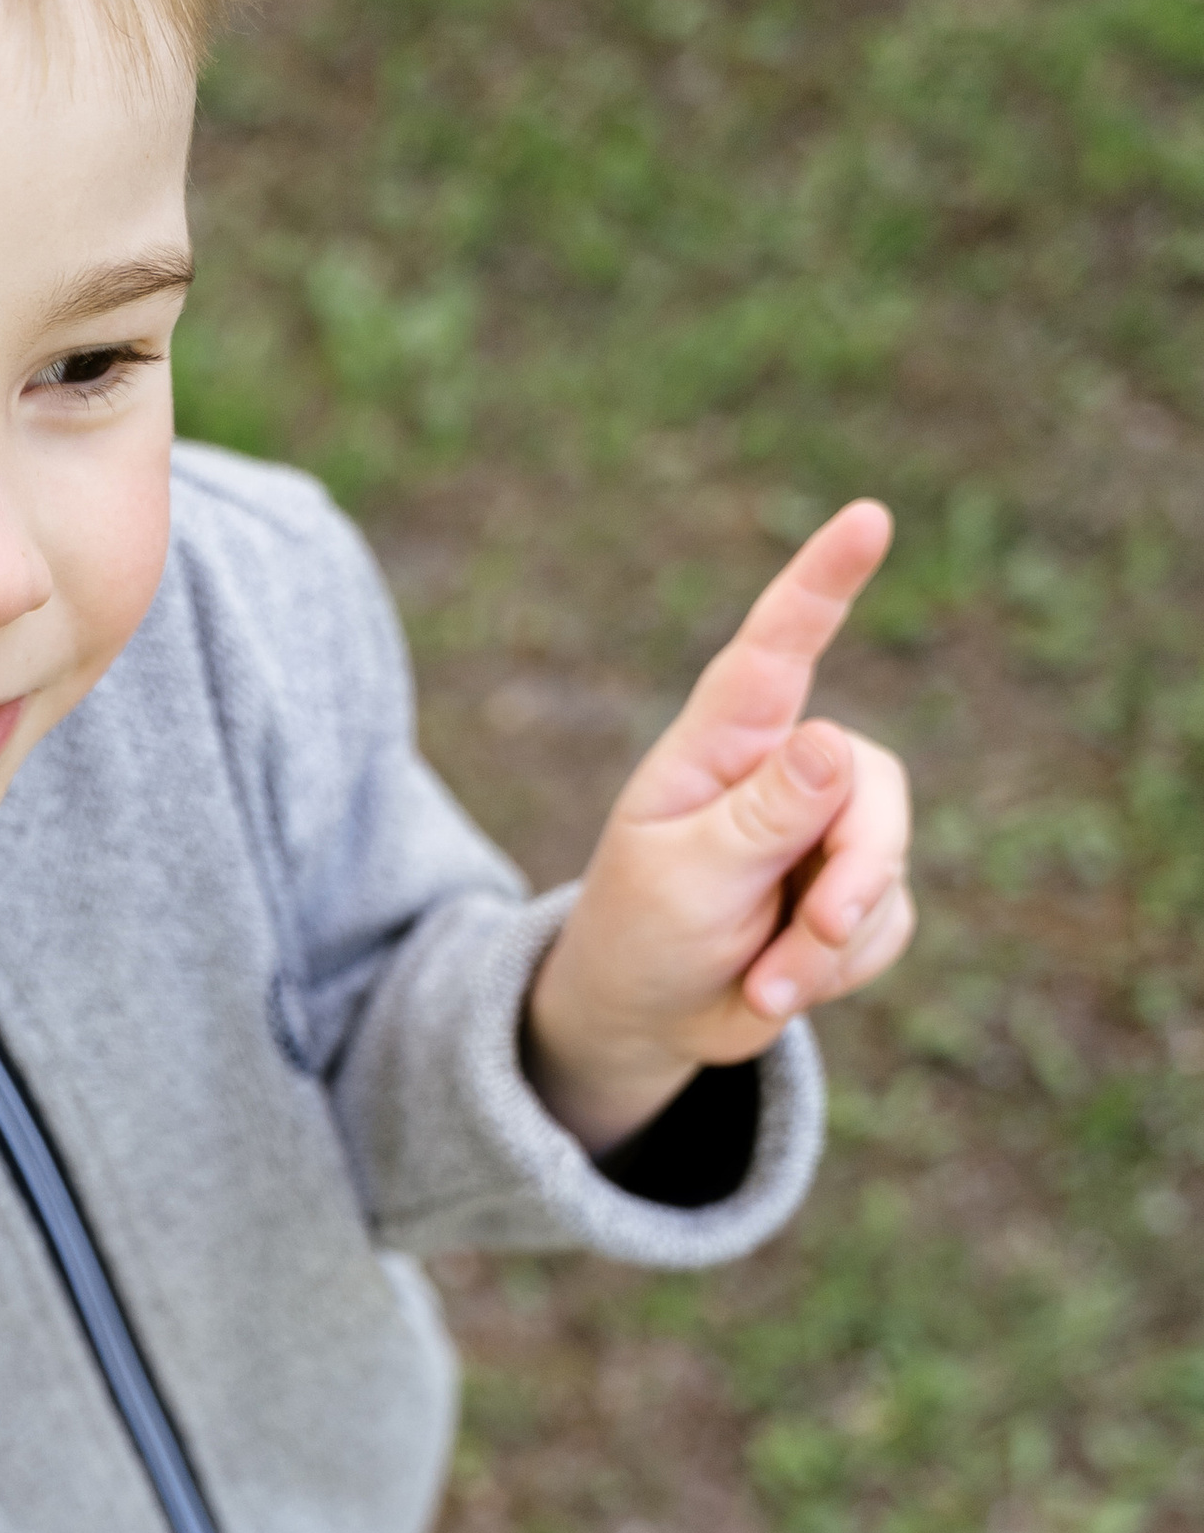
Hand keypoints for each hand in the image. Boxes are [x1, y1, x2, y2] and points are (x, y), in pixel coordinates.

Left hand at [525, 499, 915, 1155]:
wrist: (646, 1014)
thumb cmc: (641, 930)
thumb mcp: (682, 878)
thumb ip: (758, 817)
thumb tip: (835, 745)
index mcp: (721, 744)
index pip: (777, 649)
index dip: (824, 580)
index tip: (867, 518)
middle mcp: (784, 769)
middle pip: (870, 783)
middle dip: (857, 868)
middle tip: (815, 931)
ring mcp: (826, 828)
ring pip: (887, 862)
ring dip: (830, 942)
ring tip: (761, 976)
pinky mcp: (856, 888)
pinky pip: (890, 921)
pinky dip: (839, 970)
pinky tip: (776, 984)